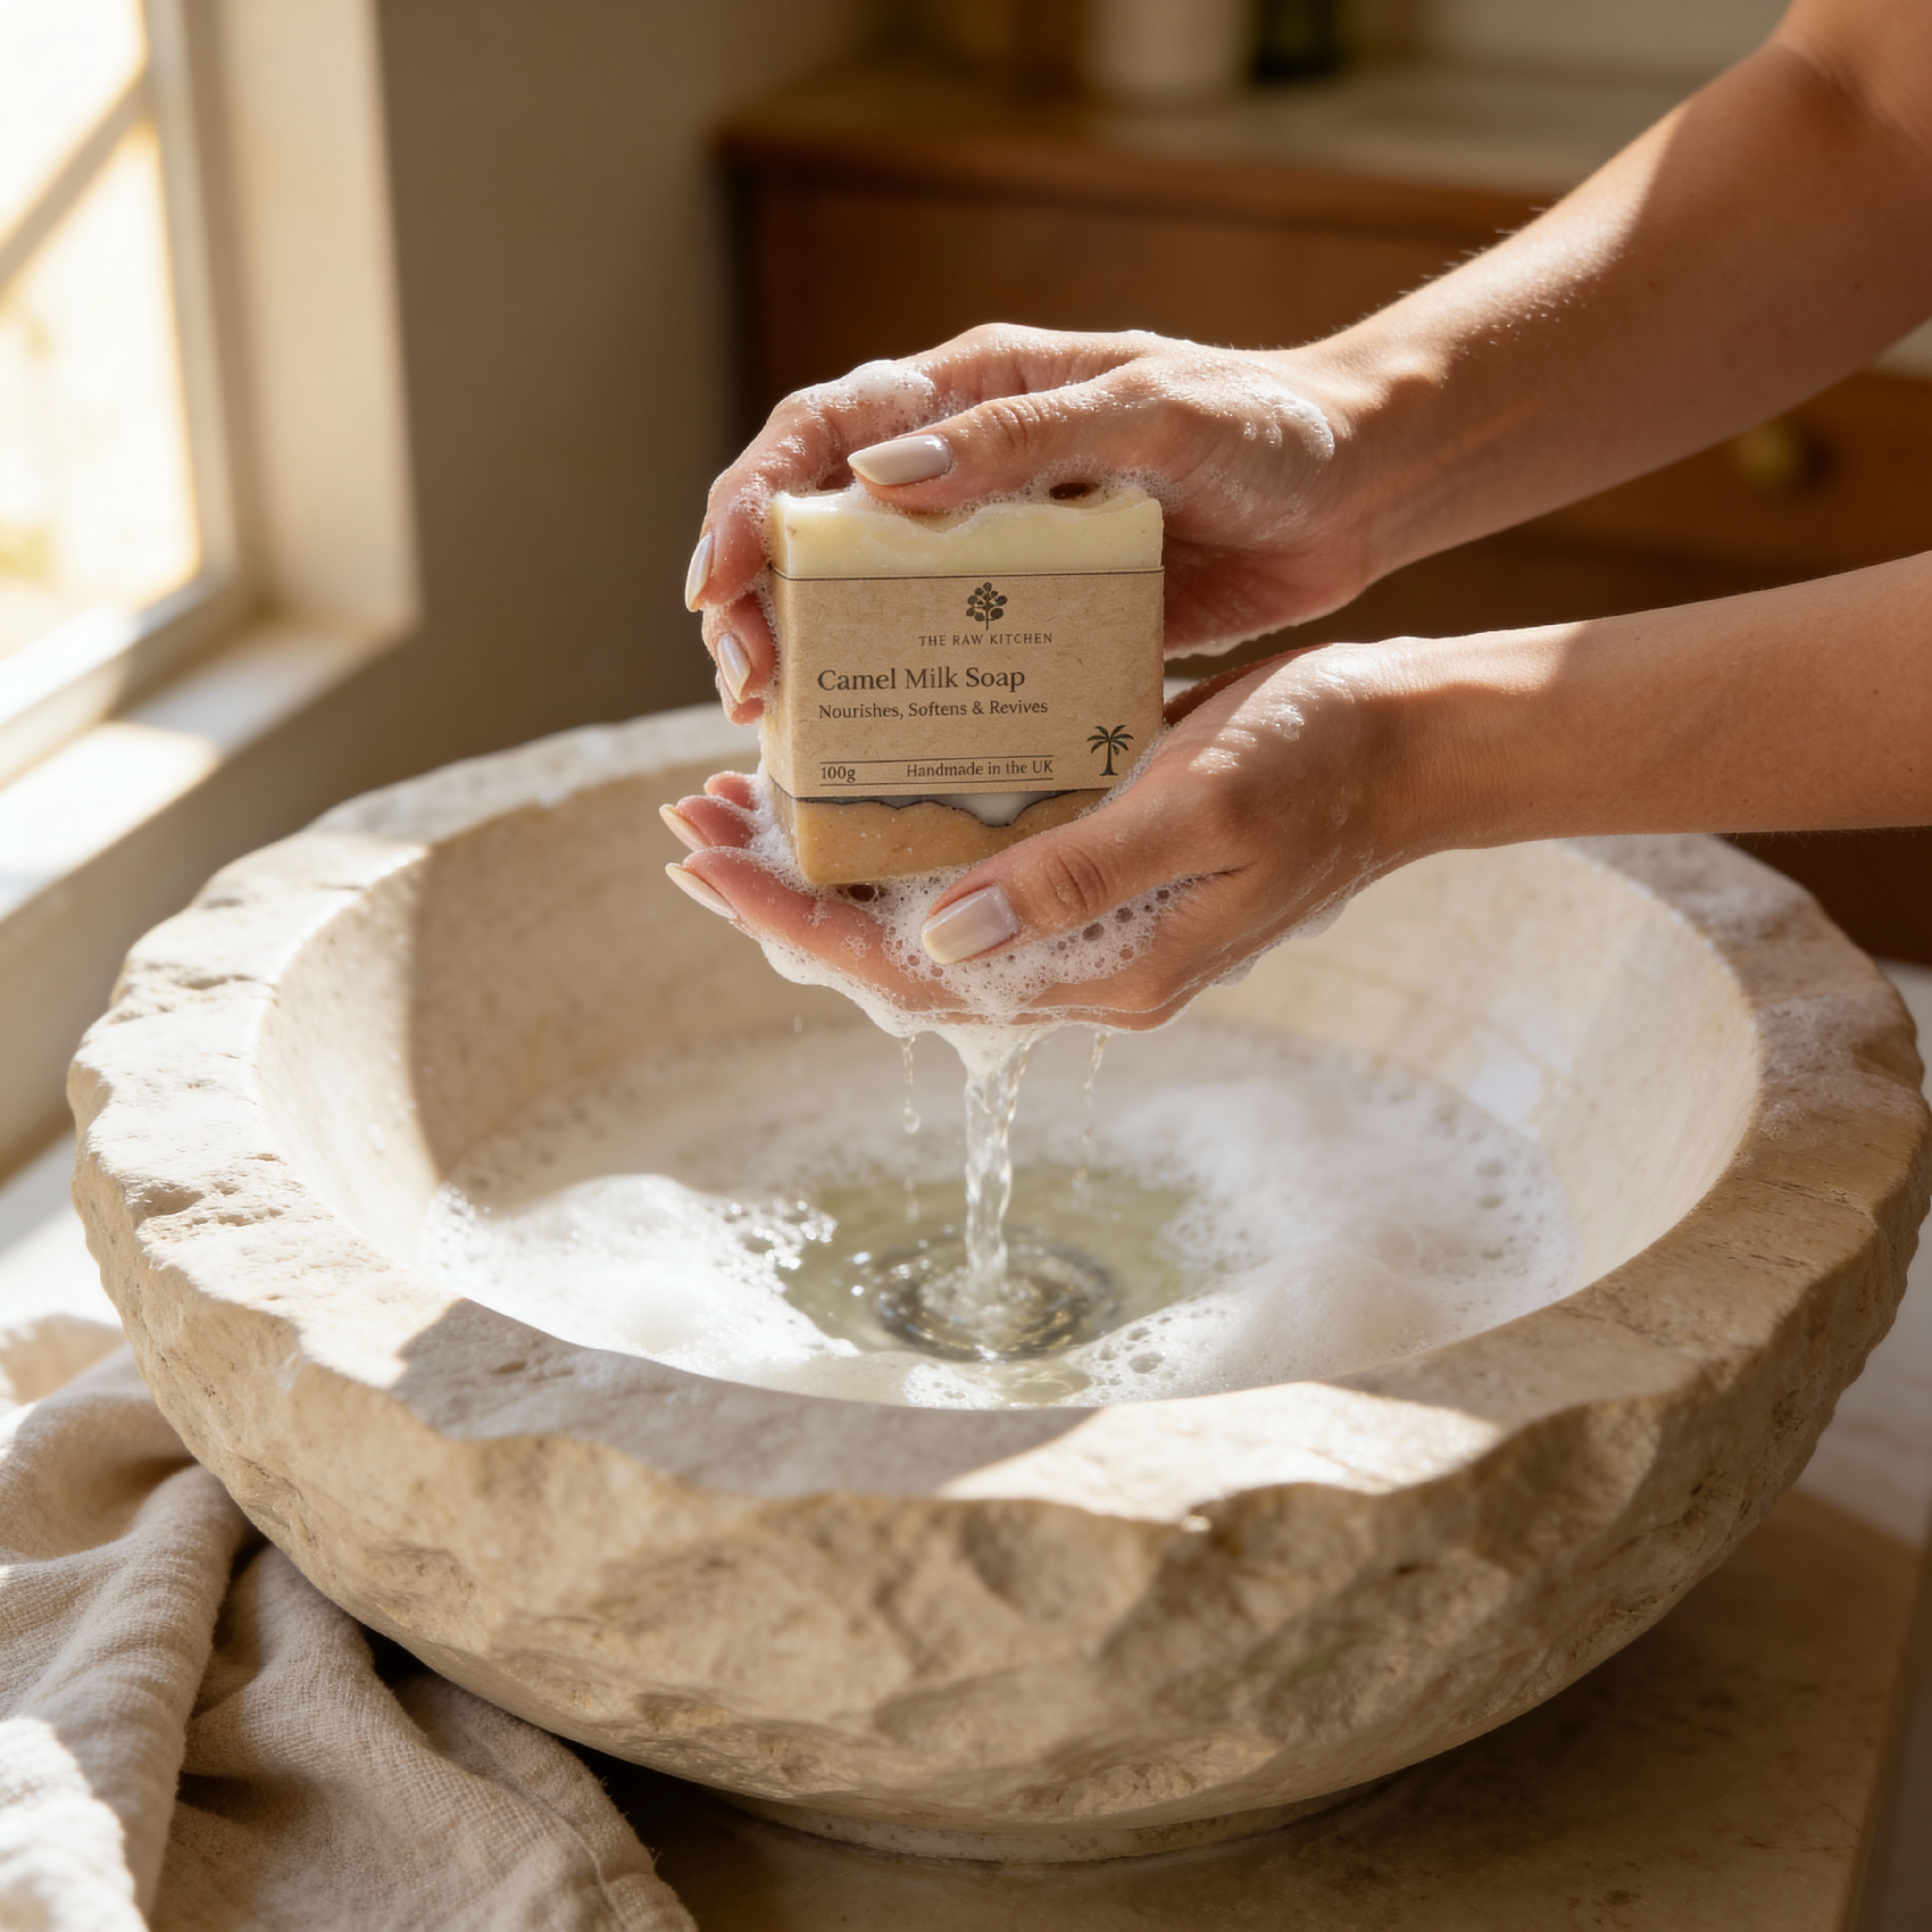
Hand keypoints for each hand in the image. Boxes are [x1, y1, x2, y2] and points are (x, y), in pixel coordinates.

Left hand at [662, 645, 1429, 1030]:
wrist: (1412, 744)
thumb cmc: (1321, 762)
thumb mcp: (1200, 807)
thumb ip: (1075, 879)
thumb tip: (938, 939)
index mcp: (1106, 971)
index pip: (913, 974)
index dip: (800, 923)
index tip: (710, 863)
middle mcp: (1086, 963)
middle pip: (901, 953)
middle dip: (791, 895)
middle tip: (692, 826)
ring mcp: (1093, 921)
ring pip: (928, 914)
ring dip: (834, 866)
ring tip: (743, 807)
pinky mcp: (1103, 870)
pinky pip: (977, 873)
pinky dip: (902, 837)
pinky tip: (854, 788)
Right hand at [682, 325, 1368, 724]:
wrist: (1359, 489)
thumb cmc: (1267, 428)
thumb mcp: (1152, 414)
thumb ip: (1024, 439)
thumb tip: (879, 479)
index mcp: (973, 393)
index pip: (820, 434)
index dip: (748, 504)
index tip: (718, 584)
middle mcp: (966, 470)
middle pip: (817, 527)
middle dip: (759, 600)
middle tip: (746, 683)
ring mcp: (998, 549)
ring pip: (868, 599)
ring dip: (814, 659)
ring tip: (780, 728)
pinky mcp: (1040, 617)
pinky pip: (948, 657)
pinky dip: (900, 699)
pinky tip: (874, 751)